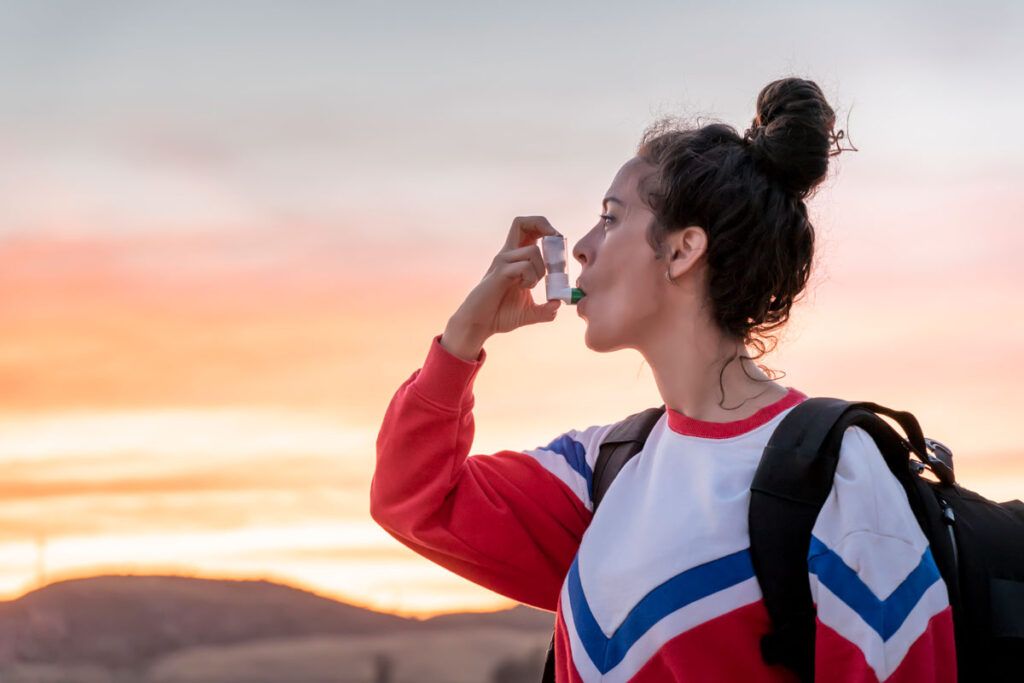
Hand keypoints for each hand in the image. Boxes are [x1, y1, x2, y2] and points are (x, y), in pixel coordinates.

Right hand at [441, 216, 562, 359]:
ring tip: (531, 285)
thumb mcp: (529, 313)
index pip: (527, 229)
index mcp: (515, 258)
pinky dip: (531, 279)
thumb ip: (546, 310)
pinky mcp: (499, 272)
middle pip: (522, 223)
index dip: (546, 230)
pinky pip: (525, 267)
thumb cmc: (500, 315)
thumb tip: (558, 304)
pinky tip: (523, 288)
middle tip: (554, 243)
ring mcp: (502, 262)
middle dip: (544, 226)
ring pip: (533, 251)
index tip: (558, 245)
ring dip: (540, 270)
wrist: (480, 325)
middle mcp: (507, 255)